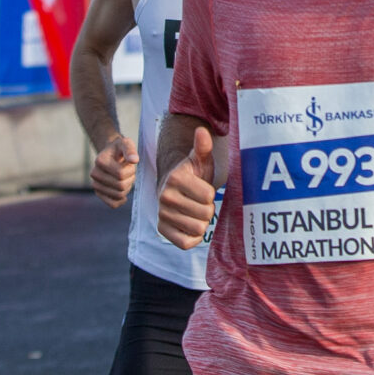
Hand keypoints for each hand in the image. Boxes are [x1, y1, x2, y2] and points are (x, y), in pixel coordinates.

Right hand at [90, 133, 138, 207]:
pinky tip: (124, 193)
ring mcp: (95, 185)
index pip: (121, 174)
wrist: (111, 154)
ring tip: (125, 178)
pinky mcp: (99, 193)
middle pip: (120, 186)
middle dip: (130, 179)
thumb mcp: (126, 143)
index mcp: (100, 161)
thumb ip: (130, 150)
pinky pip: (112, 204)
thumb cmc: (120, 148)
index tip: (129, 164)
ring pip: (118, 195)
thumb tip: (134, 160)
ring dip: (127, 187)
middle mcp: (94, 174)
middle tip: (129, 171)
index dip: (130, 170)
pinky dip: (121, 201)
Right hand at [156, 125, 220, 248]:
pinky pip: (186, 243)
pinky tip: (191, 225)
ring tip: (195, 212)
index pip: (208, 195)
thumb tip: (202, 131)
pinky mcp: (162, 231)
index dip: (211, 194)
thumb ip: (203, 146)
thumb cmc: (192, 174)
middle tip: (200, 202)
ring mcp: (162, 215)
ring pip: (198, 229)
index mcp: (175, 178)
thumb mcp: (199, 159)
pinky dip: (193, 237)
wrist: (174, 188)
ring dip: (202, 223)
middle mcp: (165, 197)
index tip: (203, 189)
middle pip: (205, 214)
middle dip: (207, 209)